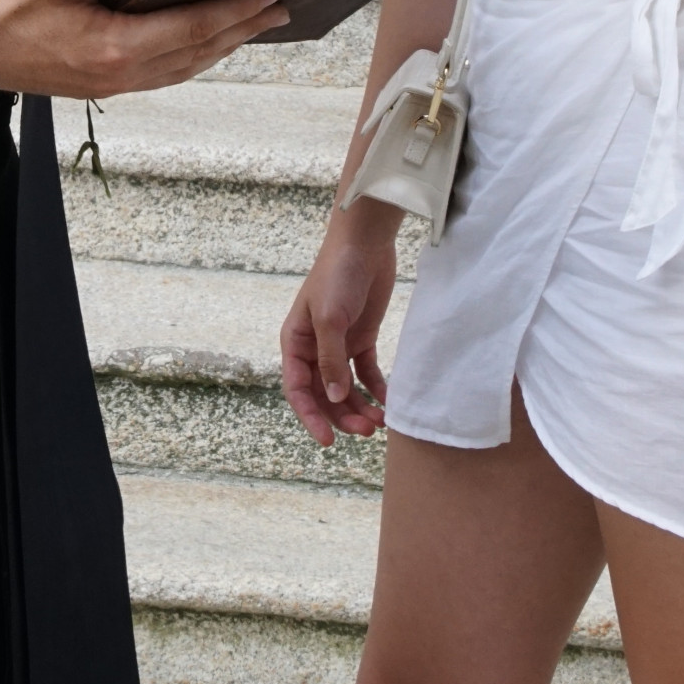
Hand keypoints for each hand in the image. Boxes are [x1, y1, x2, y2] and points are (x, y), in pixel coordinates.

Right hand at [0, 0, 288, 96]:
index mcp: (112, 46)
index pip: (192, 29)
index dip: (234, 11)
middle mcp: (119, 72)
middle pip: (198, 52)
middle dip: (242, 30)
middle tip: (281, 8)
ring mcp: (110, 83)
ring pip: (183, 68)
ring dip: (222, 46)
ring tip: (253, 25)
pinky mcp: (100, 82)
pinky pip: (163, 73)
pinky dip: (192, 56)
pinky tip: (199, 44)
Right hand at [281, 204, 397, 445]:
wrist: (365, 243)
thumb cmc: (337, 275)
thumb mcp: (330, 318)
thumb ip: (331, 360)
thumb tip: (333, 398)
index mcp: (295, 341)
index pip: (297, 389)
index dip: (311, 416)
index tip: (329, 440)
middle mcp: (314, 347)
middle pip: (324, 393)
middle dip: (343, 415)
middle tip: (367, 431)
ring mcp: (339, 343)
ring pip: (346, 387)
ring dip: (360, 407)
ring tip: (380, 422)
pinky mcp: (362, 338)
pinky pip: (367, 373)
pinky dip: (377, 389)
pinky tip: (389, 403)